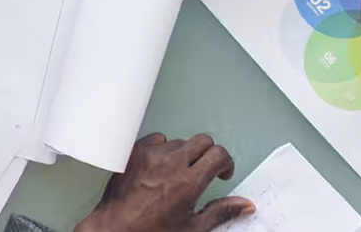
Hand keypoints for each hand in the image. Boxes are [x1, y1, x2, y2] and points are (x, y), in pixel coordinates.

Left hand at [74, 134, 253, 231]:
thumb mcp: (192, 227)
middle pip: (203, 141)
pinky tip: (160, 166)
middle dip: (209, 154)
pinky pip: (157, 139)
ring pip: (180, 140)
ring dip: (185, 154)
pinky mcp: (135, 150)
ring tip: (179, 173)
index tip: (222, 172)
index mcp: (188, 182)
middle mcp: (170, 163)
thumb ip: (221, 212)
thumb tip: (243, 205)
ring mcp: (151, 154)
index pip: (218, 154)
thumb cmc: (150, 230)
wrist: (116, 227)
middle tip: (205, 170)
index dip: (226, 162)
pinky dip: (163, 149)